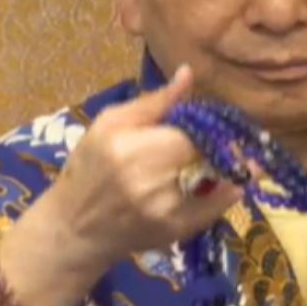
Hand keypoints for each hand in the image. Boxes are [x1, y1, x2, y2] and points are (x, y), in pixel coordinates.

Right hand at [30, 65, 241, 282]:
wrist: (74, 226)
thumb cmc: (88, 167)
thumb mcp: (109, 124)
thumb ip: (154, 102)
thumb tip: (188, 74)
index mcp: (131, 148)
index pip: (193, 132)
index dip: (213, 125)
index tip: (219, 122)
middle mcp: (149, 181)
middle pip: (208, 156)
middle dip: (222, 146)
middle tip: (232, 141)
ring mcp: (164, 210)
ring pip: (217, 181)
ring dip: (227, 168)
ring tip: (231, 161)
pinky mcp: (174, 231)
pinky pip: (215, 209)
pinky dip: (227, 194)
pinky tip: (229, 183)